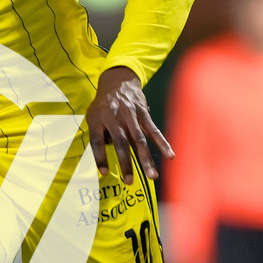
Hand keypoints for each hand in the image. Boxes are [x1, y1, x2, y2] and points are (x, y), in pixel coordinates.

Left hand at [85, 66, 172, 183]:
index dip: (100, 157)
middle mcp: (114, 118)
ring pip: (139, 140)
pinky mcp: (144, 114)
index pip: (97, 141)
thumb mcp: (92, 116)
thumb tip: (106, 159)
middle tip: (129, 182)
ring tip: (152, 176)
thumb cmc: (103, 105)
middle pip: (121, 143)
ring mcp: (131, 116)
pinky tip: (170, 155)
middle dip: (126, 163)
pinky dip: (162, 143)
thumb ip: (98, 136)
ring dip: (146, 159)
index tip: (104, 173)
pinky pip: (154, 130)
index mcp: (98, 120)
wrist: (118, 81)